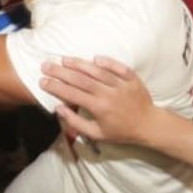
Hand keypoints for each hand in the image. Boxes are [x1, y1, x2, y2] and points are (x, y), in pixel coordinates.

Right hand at [39, 56, 163, 147]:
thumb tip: (59, 109)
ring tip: (64, 59)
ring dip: (80, 64)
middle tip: (47, 65)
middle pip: (81, 79)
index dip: (56, 87)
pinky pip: (117, 67)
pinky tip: (94, 58)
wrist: (149, 126)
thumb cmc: (121, 132)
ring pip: (97, 71)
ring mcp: (121, 84)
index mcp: (99, 108)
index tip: (43, 81)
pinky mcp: (132, 79)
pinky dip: (106, 62)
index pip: (73, 94)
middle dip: (62, 72)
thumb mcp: (97, 134)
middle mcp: (109, 94)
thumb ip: (76, 123)